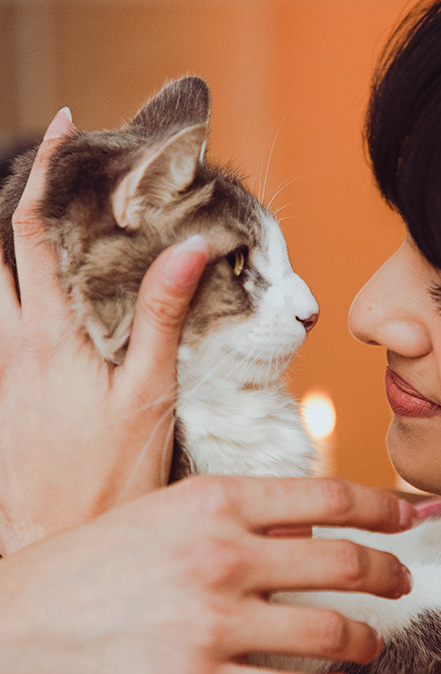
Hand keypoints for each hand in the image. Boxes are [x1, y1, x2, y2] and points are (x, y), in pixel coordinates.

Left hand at [0, 109, 207, 553]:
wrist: (53, 544)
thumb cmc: (109, 480)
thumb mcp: (148, 396)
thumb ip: (161, 318)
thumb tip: (187, 250)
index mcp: (47, 338)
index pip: (33, 233)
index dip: (44, 174)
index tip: (67, 129)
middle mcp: (11, 345)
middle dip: (22, 196)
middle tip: (62, 167)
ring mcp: (2, 370)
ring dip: (19, 240)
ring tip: (64, 216)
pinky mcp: (5, 392)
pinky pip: (6, 322)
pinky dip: (25, 286)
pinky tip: (59, 293)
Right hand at [0, 476, 414, 673]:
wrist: (28, 623)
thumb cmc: (104, 559)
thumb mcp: (172, 508)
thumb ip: (244, 511)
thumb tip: (314, 524)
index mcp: (219, 501)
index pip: (330, 497)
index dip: (384, 507)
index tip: (409, 518)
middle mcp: (224, 555)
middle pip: (345, 563)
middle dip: (390, 575)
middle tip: (403, 583)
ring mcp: (214, 622)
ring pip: (330, 631)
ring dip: (367, 639)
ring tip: (372, 642)